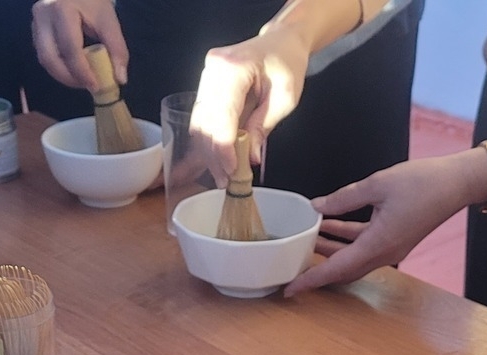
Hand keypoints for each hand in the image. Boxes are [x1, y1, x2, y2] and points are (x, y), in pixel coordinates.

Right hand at [31, 0, 126, 91]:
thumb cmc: (94, 2)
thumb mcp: (108, 21)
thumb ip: (116, 49)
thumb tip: (120, 79)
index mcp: (62, 9)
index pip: (70, 48)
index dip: (82, 71)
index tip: (96, 86)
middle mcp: (43, 15)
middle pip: (49, 57)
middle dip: (68, 78)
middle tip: (87, 86)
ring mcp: (35, 22)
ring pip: (44, 59)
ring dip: (63, 74)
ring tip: (82, 80)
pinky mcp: (34, 30)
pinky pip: (43, 54)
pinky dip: (58, 66)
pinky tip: (73, 70)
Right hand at [190, 26, 310, 181]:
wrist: (280, 41)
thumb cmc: (287, 63)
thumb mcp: (284, 98)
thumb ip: (263, 127)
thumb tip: (248, 157)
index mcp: (234, 68)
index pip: (222, 115)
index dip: (223, 147)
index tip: (230, 171)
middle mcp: (213, 69)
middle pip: (206, 121)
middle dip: (214, 155)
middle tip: (225, 181)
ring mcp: (206, 75)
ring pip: (200, 121)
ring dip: (209, 150)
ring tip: (221, 174)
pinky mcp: (205, 84)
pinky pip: (202, 116)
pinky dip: (210, 138)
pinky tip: (217, 157)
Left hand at [284, 150, 486, 295]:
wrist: (456, 183)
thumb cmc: (423, 182)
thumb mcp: (377, 184)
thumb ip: (344, 198)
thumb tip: (317, 207)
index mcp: (379, 243)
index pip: (337, 268)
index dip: (311, 279)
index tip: (290, 289)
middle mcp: (384, 252)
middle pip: (343, 270)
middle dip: (316, 269)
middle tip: (291, 267)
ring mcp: (391, 247)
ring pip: (352, 258)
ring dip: (329, 251)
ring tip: (304, 240)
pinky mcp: (394, 238)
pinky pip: (363, 245)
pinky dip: (345, 239)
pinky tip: (328, 226)